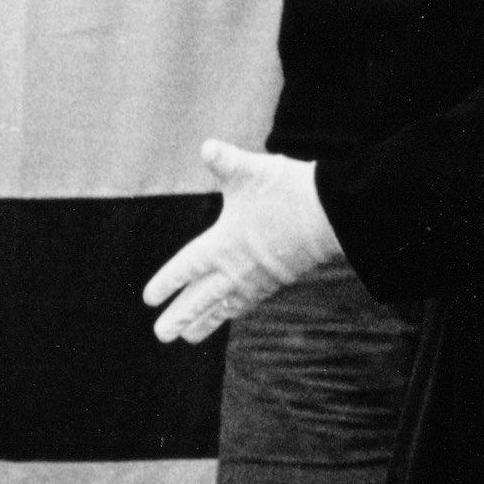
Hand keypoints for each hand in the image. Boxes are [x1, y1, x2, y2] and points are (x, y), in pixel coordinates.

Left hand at [140, 142, 340, 344]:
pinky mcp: (278, 279)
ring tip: (188, 337)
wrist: (335, 215)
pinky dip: (233, 311)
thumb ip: (226, 161)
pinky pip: (248, 301)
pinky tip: (229, 313)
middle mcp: (236, 268)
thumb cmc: (289, 191)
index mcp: (222, 245)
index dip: (166, 283)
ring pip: (224, 307)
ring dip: (205, 322)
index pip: (185, 269)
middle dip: (180, 316)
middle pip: (201, 299)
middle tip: (161, 335)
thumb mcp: (253, 170)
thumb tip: (207, 146)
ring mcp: (258, 278)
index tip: (149, 299)